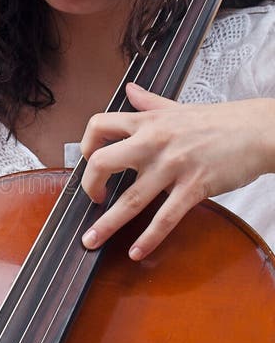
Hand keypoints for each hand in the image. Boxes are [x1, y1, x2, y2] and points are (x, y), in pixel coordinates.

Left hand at [80, 82, 274, 259]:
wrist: (258, 130)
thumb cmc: (220, 121)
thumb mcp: (178, 106)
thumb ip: (149, 102)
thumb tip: (130, 90)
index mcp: (147, 121)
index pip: (99, 125)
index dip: (86, 144)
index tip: (88, 161)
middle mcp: (153, 142)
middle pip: (102, 162)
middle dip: (88, 186)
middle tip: (92, 200)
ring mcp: (172, 166)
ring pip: (130, 199)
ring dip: (106, 224)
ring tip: (91, 241)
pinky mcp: (193, 187)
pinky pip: (165, 218)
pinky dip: (148, 239)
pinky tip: (136, 252)